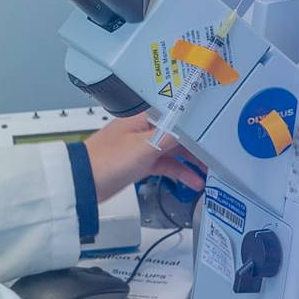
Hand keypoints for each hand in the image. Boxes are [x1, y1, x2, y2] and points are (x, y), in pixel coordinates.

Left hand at [79, 112, 204, 201]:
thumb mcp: (144, 147)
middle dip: (195, 145)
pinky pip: (164, 165)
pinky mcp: (139, 164)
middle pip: (176, 134)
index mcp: (142, 118)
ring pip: (172, 151)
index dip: (193, 122)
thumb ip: (169, 137)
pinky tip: (190, 180)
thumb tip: (188, 128)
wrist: (84, 184)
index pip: (174, 115)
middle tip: (214, 155)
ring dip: (189, 162)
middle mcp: (142, 130)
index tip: (210, 129)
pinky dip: (178, 172)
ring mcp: (141, 147)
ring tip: (207, 172)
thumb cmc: (106, 161)